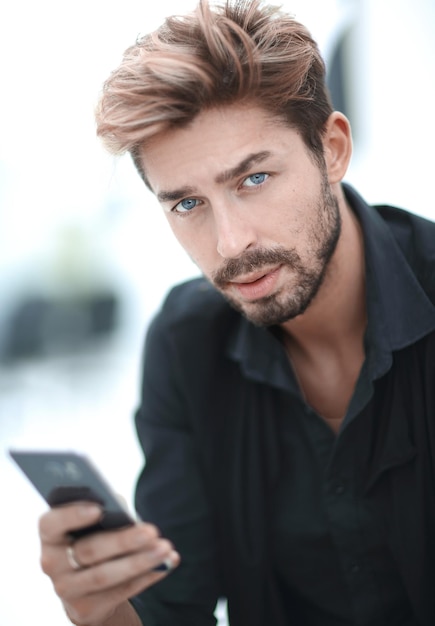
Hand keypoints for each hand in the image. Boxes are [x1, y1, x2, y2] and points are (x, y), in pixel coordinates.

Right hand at [38, 502, 179, 625]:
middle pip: (89, 550)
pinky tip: (165, 563)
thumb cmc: (93, 536)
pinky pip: (120, 591)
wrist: (86, 583)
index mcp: (50, 534)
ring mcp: (67, 589)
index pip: (52, 524)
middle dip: (123, 541)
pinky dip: (147, 576)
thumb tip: (122, 510)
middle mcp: (52, 563)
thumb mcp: (94, 521)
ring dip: (139, 562)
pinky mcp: (85, 609)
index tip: (99, 508)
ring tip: (165, 548)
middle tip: (151, 531)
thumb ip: (105, 511)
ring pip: (105, 575)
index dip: (73, 515)